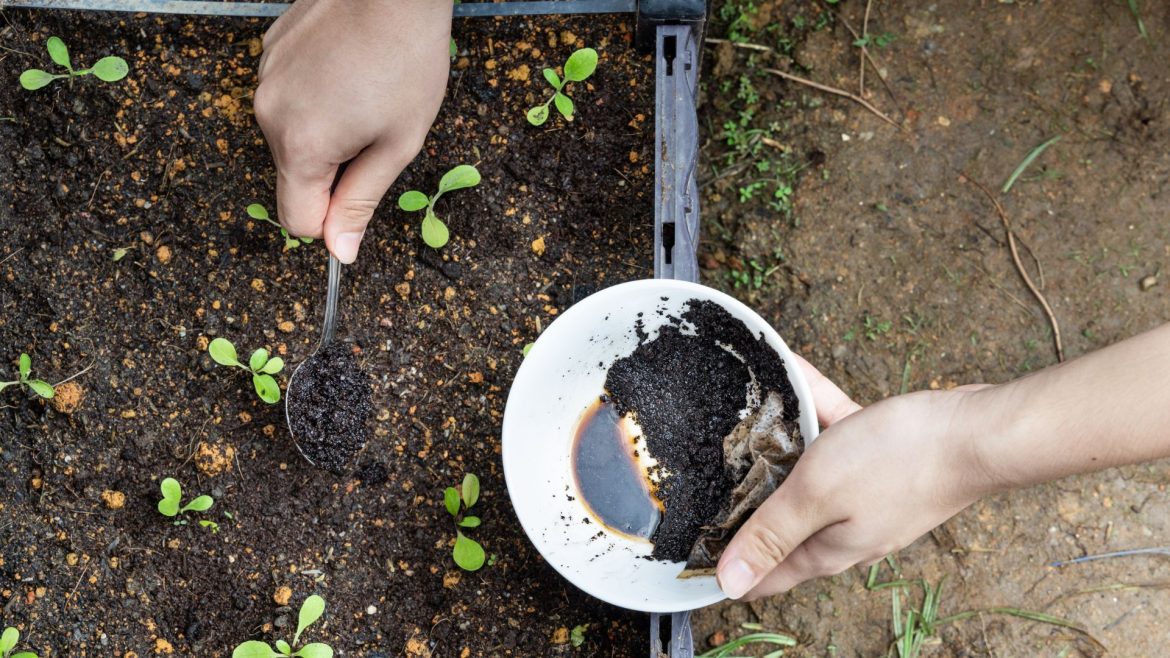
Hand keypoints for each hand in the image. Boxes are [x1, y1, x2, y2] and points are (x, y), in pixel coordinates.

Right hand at [254, 0, 451, 262]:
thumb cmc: (407, 60)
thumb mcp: (397, 144)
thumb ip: (361, 201)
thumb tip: (339, 251)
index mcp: (301, 146)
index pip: (297, 220)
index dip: (331, 218)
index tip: (360, 192)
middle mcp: (268, 114)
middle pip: (294, 175)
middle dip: (333, 168)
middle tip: (374, 130)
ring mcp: (264, 78)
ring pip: (291, 133)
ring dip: (324, 129)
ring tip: (363, 91)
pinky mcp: (269, 50)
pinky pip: (289, 95)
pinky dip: (315, 94)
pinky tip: (346, 67)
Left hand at [715, 356, 996, 599]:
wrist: (977, 431)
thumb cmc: (898, 462)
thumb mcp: (817, 494)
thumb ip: (772, 534)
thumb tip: (730, 585)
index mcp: (826, 549)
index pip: (766, 575)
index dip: (727, 570)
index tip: (690, 557)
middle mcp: (844, 528)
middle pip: (781, 520)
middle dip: (744, 501)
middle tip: (704, 477)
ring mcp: (866, 494)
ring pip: (808, 471)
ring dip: (779, 444)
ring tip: (745, 417)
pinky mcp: (883, 460)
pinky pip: (835, 433)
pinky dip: (816, 409)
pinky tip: (796, 375)